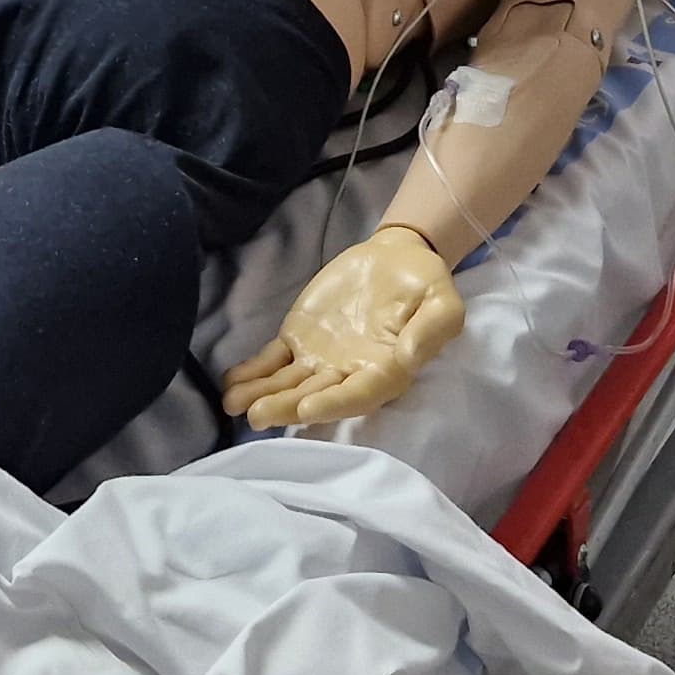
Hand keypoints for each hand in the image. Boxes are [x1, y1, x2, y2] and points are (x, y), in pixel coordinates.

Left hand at [221, 227, 467, 429]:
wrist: (397, 258)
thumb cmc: (426, 284)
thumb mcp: (443, 303)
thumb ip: (430, 331)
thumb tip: (407, 357)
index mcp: (387, 371)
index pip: (359, 394)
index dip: (333, 403)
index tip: (307, 408)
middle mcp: (350, 373)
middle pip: (316, 396)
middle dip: (285, 407)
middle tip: (257, 416)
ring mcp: (320, 360)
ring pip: (289, 384)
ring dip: (263, 395)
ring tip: (234, 404)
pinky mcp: (299, 340)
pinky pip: (273, 361)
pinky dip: (253, 371)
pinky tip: (231, 382)